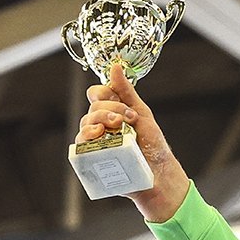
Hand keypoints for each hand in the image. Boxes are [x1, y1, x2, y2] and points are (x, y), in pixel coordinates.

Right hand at [75, 63, 189, 221]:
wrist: (158, 173)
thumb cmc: (152, 145)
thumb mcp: (142, 114)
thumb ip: (127, 92)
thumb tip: (115, 66)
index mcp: (112, 112)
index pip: (97, 94)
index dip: (105, 94)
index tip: (125, 106)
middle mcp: (101, 125)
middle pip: (93, 107)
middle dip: (109, 110)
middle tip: (127, 120)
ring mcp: (96, 141)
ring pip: (85, 123)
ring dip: (99, 120)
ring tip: (115, 128)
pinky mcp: (92, 157)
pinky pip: (80, 144)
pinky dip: (86, 137)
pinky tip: (97, 135)